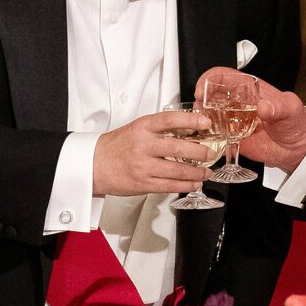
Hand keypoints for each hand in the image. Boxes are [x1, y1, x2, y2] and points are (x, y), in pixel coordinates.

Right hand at [93, 110, 215, 196]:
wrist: (94, 164)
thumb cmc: (117, 146)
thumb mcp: (137, 129)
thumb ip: (160, 129)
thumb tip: (189, 130)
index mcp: (143, 127)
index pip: (170, 120)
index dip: (191, 120)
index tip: (206, 123)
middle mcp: (143, 145)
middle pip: (178, 147)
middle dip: (200, 152)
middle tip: (210, 153)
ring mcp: (143, 166)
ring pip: (177, 170)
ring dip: (196, 172)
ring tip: (206, 172)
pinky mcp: (143, 183)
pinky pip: (170, 185)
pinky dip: (186, 185)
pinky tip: (194, 183)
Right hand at [197, 67, 305, 171]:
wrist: (297, 147)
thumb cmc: (295, 121)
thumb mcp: (291, 109)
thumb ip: (279, 106)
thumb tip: (264, 106)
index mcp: (249, 88)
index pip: (224, 76)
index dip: (209, 79)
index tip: (202, 89)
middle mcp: (238, 102)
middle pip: (211, 95)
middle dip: (202, 102)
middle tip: (202, 112)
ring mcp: (233, 120)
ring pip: (210, 115)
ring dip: (203, 120)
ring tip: (207, 127)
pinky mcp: (232, 137)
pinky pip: (216, 135)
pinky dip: (211, 137)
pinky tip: (215, 141)